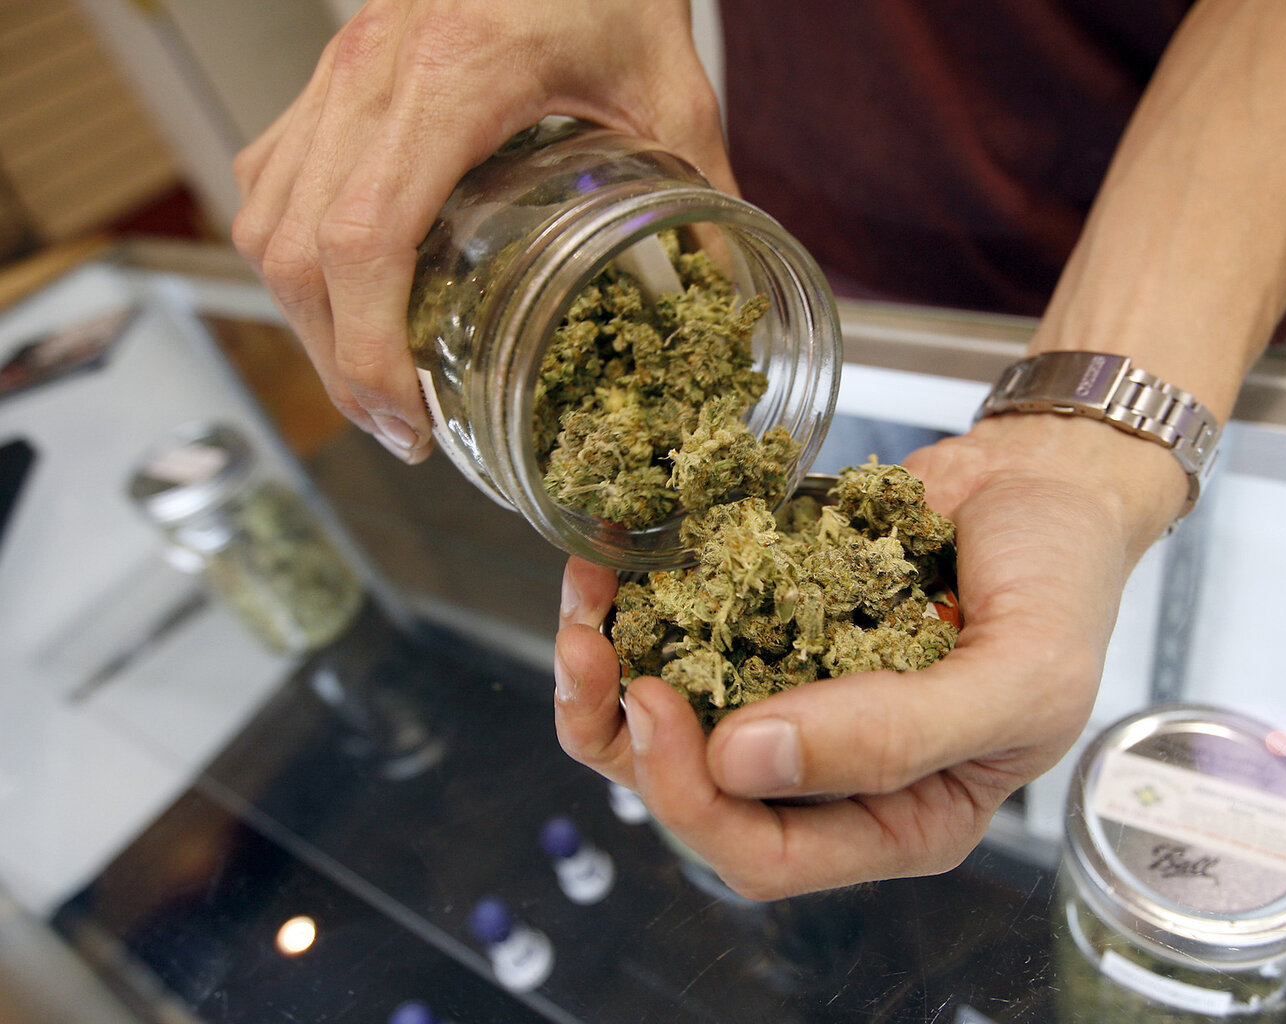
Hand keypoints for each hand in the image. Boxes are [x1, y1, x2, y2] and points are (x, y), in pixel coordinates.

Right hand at [231, 0, 730, 461]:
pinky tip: (342, 296)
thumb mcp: (671, 81)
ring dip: (304, 317)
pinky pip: (268, 175)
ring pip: (262, 219)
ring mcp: (339, 69)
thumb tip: (726, 293)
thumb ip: (700, 189)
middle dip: (336, 359)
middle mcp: (372, 71)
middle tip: (398, 427)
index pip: (365, 235)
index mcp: (455, 75)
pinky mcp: (330, 72)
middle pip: (297, 249)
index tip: (405, 417)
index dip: (367, 347)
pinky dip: (289, 252)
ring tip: (369, 380)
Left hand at [553, 413, 1186, 899]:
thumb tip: (744, 759)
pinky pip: (682, 633)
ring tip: (584, 606)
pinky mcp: (763, 620)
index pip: (769, 854)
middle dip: (628, 736)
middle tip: (595, 655)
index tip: (657, 709)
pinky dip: (635, 604)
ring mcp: (789, 690)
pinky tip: (611, 564)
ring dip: (608, 672)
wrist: (1048, 479)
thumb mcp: (1017, 678)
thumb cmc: (1062, 588)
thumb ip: (895, 736)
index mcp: (899, 816)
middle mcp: (828, 769)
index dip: (695, 801)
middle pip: (695, 795)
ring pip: (668, 720)